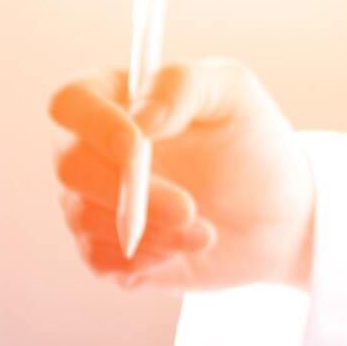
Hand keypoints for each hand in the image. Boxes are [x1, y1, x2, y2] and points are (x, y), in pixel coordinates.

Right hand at [49, 59, 313, 290]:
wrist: (277, 215)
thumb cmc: (251, 145)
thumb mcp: (234, 94)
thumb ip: (182, 86)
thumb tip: (140, 117)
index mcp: (113, 102)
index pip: (70, 103)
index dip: (92, 124)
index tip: (135, 146)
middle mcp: (93, 152)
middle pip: (70, 167)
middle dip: (127, 192)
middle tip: (188, 208)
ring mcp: (93, 203)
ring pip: (85, 218)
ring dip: (149, 230)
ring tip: (205, 232)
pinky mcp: (104, 249)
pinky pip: (99, 259)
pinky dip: (145, 259)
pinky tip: (185, 248)